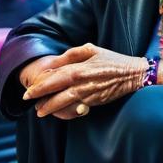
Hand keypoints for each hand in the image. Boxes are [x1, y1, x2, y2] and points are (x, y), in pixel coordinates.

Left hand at [21, 44, 147, 119]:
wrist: (133, 75)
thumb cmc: (111, 60)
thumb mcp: (91, 49)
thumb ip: (71, 54)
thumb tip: (55, 62)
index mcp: (78, 69)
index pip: (53, 78)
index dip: (40, 86)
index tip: (29, 90)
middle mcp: (81, 83)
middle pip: (55, 93)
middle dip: (40, 99)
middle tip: (29, 102)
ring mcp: (87, 95)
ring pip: (63, 103)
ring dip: (50, 108)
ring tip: (40, 112)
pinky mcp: (94, 102)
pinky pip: (75, 108)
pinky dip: (65, 110)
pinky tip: (58, 112)